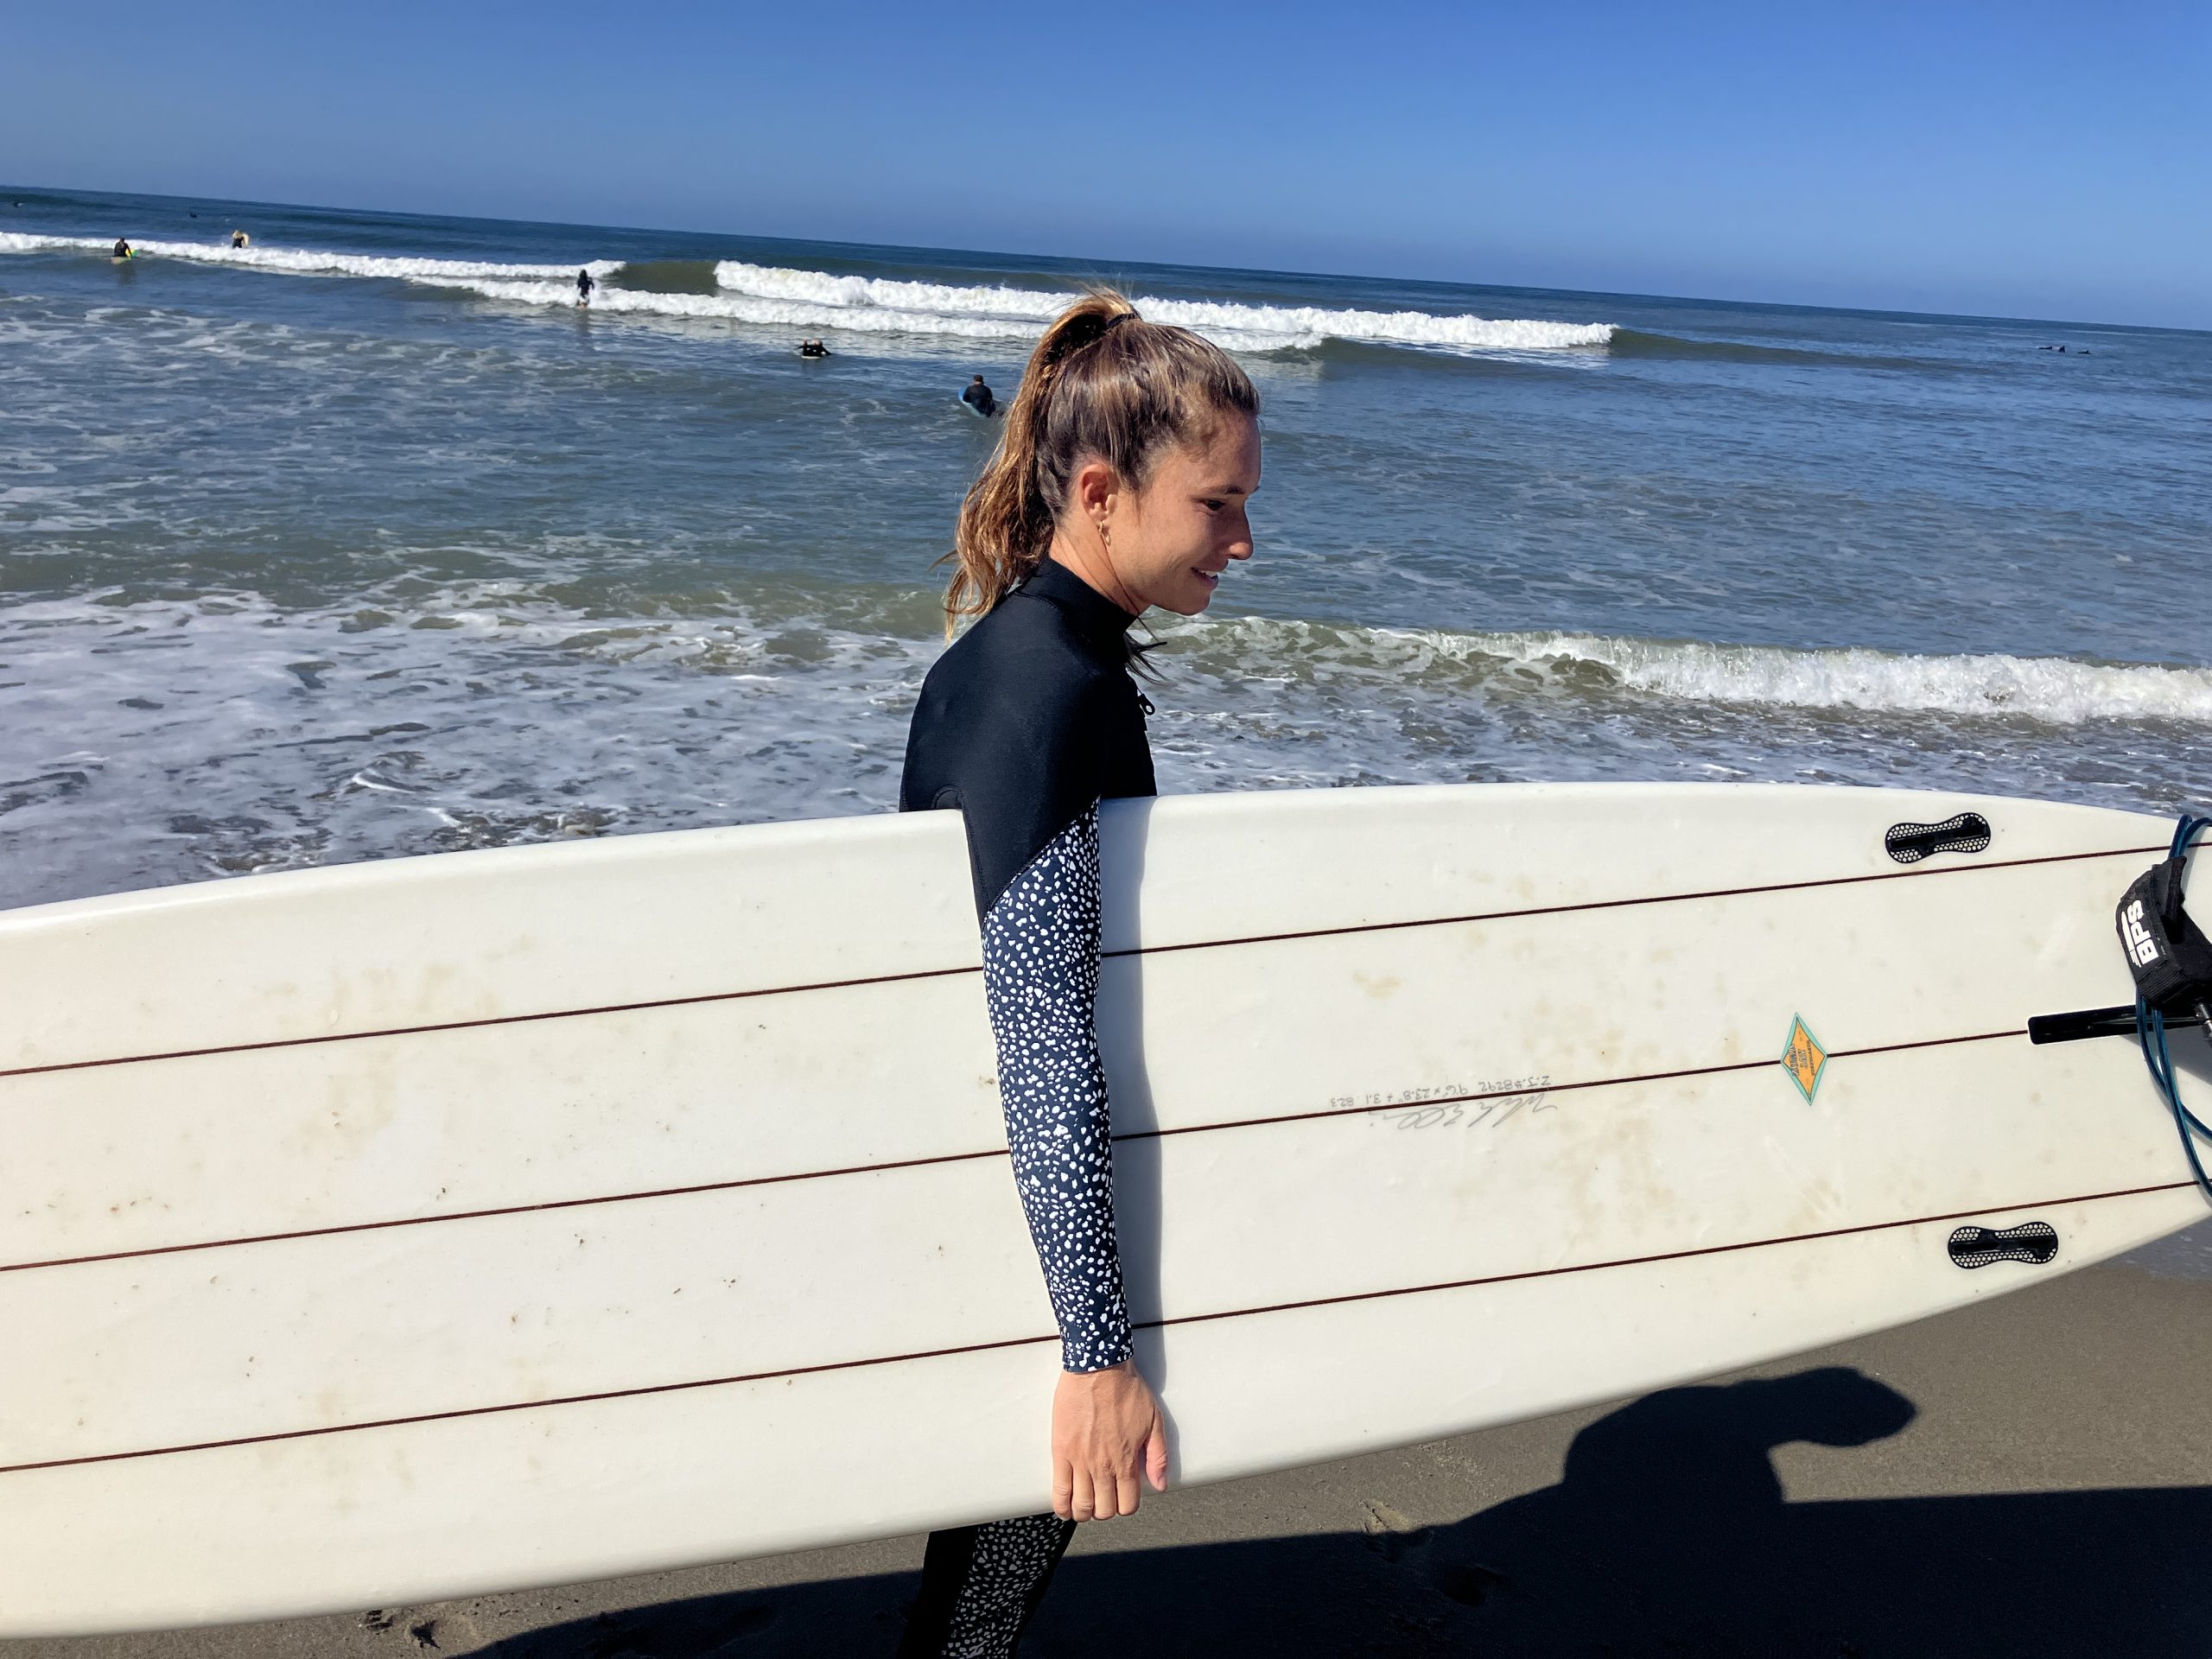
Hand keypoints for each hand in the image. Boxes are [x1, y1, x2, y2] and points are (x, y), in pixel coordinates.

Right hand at [1051, 1359, 1167, 1521]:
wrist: (1098, 1366)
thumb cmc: (1127, 1389)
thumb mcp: (1154, 1421)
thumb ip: (1159, 1456)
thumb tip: (1160, 1485)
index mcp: (1127, 1460)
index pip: (1127, 1503)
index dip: (1126, 1507)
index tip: (1122, 1500)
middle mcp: (1104, 1465)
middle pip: (1103, 1509)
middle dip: (1105, 1511)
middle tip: (1103, 1502)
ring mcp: (1080, 1460)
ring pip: (1081, 1504)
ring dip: (1083, 1512)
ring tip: (1084, 1507)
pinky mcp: (1061, 1450)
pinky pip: (1059, 1489)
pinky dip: (1061, 1505)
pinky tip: (1064, 1507)